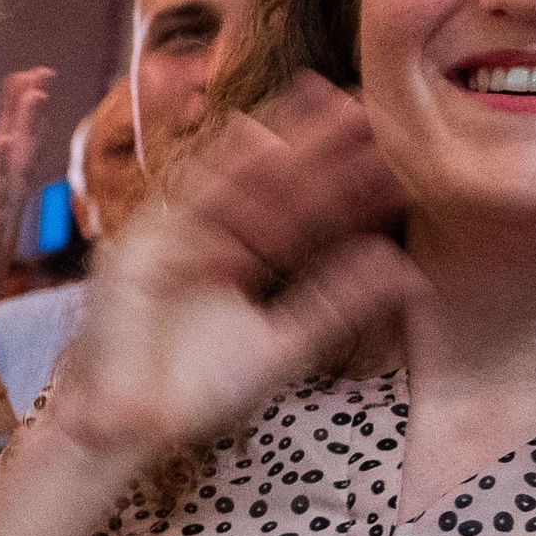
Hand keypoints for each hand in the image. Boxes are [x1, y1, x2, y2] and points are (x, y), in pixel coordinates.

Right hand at [38, 95, 419, 469]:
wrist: (131, 426)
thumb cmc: (195, 392)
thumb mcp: (284, 341)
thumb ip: (336, 301)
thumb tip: (403, 266)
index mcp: (242, 262)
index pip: (301, 218)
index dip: (346, 191)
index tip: (397, 165)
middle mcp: (208, 240)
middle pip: (274, 189)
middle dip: (322, 151)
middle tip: (375, 114)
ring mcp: (173, 237)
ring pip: (238, 181)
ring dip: (285, 141)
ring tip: (335, 110)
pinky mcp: (141, 241)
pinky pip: (186, 196)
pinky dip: (222, 166)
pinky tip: (265, 136)